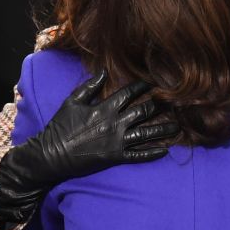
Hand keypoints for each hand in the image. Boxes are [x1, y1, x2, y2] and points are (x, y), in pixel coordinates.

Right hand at [0, 71, 178, 228]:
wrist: (51, 155)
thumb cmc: (60, 127)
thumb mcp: (72, 102)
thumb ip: (89, 87)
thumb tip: (104, 72)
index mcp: (104, 108)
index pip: (129, 94)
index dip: (143, 87)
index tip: (155, 84)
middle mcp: (114, 123)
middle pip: (143, 112)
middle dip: (160, 107)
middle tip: (174, 104)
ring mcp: (117, 141)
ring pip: (146, 134)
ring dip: (163, 130)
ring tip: (178, 128)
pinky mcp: (116, 157)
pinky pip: (139, 155)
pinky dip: (153, 153)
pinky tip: (165, 150)